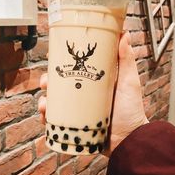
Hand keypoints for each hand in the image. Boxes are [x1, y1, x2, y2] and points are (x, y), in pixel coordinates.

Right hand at [38, 32, 147, 156]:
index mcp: (92, 82)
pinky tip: (45, 116)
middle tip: (46, 82)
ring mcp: (77, 111)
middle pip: (59, 85)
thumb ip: (126, 59)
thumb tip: (125, 33)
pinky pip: (55, 121)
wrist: (129, 140)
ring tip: (45, 103)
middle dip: (48, 81)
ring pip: (54, 102)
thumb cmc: (131, 110)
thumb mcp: (128, 81)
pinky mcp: (74, 125)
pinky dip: (47, 118)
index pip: (72, 68)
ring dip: (44, 100)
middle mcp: (82, 95)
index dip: (60, 62)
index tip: (52, 57)